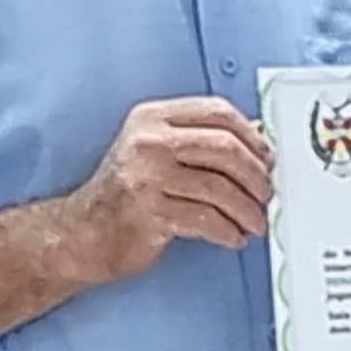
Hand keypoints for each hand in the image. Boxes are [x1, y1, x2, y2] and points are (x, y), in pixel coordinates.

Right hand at [69, 97, 274, 264]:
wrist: (82, 234)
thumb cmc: (124, 194)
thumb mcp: (156, 153)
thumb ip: (200, 140)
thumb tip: (257, 136)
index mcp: (152, 118)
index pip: (217, 112)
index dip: (252, 136)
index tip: (267, 159)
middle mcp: (148, 141)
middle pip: (224, 148)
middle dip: (256, 175)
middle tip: (267, 195)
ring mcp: (146, 176)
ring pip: (219, 188)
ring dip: (247, 210)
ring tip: (255, 223)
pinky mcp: (149, 212)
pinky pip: (205, 220)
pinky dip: (227, 231)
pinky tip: (233, 237)